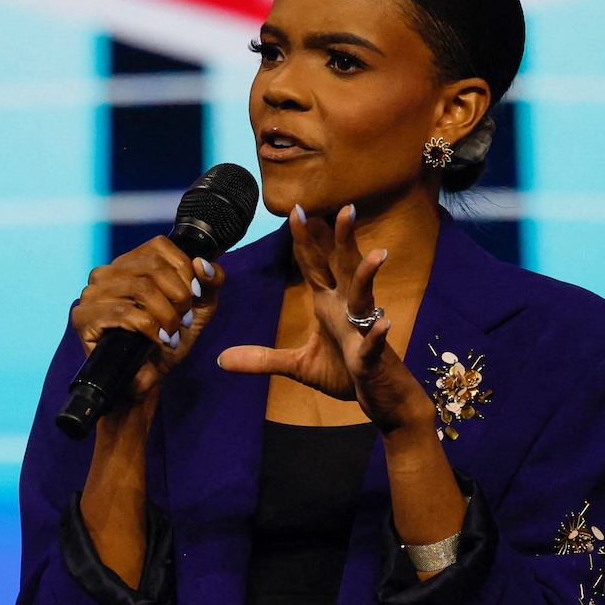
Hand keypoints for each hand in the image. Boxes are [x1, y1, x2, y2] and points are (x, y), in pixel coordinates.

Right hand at [70, 236, 219, 403]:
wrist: (149, 378)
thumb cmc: (170, 338)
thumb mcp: (200, 307)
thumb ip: (210, 282)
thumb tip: (202, 263)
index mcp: (131, 262)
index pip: (159, 246)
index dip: (184, 269)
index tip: (194, 296)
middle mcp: (107, 272)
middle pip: (153, 266)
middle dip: (178, 295)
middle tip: (184, 320)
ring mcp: (92, 293)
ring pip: (140, 288)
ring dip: (166, 314)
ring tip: (172, 332)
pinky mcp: (84, 317)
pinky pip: (123, 311)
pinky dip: (149, 326)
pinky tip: (158, 339)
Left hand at [217, 205, 434, 434]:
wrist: (376, 396)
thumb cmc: (343, 373)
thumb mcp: (297, 365)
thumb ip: (262, 358)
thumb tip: (221, 360)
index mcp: (329, 305)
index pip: (315, 266)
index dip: (305, 240)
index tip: (296, 210)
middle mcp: (347, 309)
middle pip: (345, 267)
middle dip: (344, 239)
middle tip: (345, 208)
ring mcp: (362, 330)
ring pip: (365, 296)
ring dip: (369, 276)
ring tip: (377, 254)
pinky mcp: (371, 356)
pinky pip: (374, 342)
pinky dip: (378, 334)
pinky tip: (384, 325)